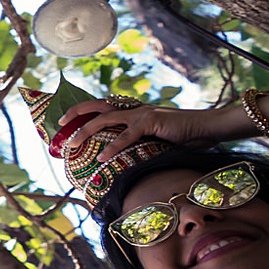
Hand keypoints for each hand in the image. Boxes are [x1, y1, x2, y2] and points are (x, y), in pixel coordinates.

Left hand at [58, 97, 234, 163]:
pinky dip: (112, 147)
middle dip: (75, 113)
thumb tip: (123, 163)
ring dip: (85, 131)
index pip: (104, 107)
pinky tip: (101, 157)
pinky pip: (126, 136)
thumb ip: (140, 146)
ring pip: (105, 119)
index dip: (85, 110)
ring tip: (70, 144)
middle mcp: (135, 109)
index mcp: (135, 112)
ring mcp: (142, 114)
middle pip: (97, 106)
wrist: (209, 128)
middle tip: (59, 123)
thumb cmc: (186, 137)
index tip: (67, 119)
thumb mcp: (157, 141)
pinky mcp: (151, 122)